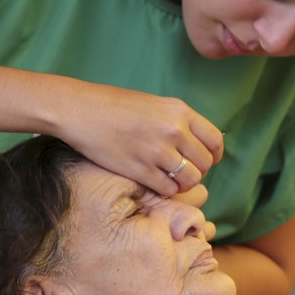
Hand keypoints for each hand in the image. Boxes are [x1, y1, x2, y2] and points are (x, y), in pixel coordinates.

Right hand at [55, 82, 223, 195]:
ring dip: (183, 183)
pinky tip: (156, 182)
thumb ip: (179, 121)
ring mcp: (157, 151)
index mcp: (180, 111)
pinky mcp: (140, 169)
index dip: (214, 155)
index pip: (215, 141)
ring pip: (190, 179)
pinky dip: (166, 190)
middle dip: (198, 171)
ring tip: (171, 178)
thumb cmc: (115, 106)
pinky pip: (168, 189)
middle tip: (183, 171)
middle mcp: (173, 130)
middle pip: (205, 163)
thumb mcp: (155, 105)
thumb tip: (201, 143)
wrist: (79, 110)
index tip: (206, 160)